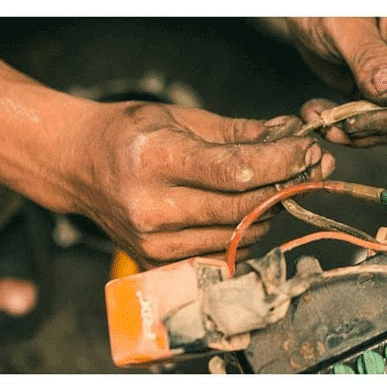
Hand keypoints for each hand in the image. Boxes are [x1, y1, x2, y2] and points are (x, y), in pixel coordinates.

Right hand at [73, 103, 333, 266]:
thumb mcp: (182, 118)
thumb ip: (240, 132)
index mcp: (154, 160)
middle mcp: (150, 208)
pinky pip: (222, 255)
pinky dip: (245, 234)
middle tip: (308, 168)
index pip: (235, 171)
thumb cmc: (130, 134)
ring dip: (269, 212)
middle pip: (242, 208)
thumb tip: (293, 135)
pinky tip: (249, 211)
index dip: (281, 162)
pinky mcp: (156, 263)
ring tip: (277, 186)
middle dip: (285, 187)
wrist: (78, 166)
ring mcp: (152, 243)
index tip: (308, 150)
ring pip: (239, 236)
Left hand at [286, 17, 386, 146]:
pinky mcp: (374, 91)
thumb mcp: (345, 25)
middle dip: (377, 128)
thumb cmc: (325, 2)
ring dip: (357, 132)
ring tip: (324, 124)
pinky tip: (320, 116)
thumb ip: (370, 58)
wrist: (306, 5)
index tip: (366, 120)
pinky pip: (370, 120)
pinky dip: (344, 124)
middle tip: (339, 128)